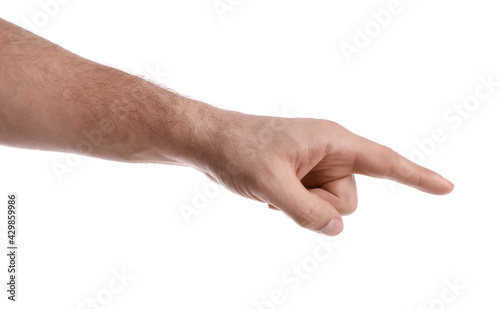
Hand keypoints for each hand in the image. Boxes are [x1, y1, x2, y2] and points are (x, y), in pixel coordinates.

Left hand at [200, 111, 453, 235]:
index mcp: (331, 141)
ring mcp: (316, 166)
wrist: (212, 143)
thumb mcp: (271, 184)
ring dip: (304, 207)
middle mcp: (330, 153)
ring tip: (275, 187)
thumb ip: (307, 211)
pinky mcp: (304, 176)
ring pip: (331, 207)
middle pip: (348, 200)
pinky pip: (314, 205)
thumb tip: (338, 229)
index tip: (446, 188)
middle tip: (285, 189)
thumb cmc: (239, 152)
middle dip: (320, 206)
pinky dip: (295, 207)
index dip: (416, 176)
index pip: (383, 161)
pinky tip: (271, 192)